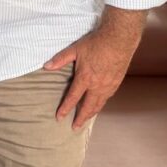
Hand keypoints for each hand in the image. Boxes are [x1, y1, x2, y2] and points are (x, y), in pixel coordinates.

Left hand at [44, 8, 145, 128]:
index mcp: (85, 78)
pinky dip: (101, 104)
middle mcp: (97, 85)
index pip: (73, 98)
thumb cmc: (97, 43)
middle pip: (87, 107)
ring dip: (91, 113)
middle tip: (74, 127)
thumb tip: (46, 66)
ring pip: (99, 104)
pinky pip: (107, 97)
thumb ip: (60, 59)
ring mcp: (108, 85)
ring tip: (86, 119)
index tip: (59, 117)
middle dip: (80, 118)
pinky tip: (99, 104)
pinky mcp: (116, 82)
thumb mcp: (75, 49)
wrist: (119, 39)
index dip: (65, 109)